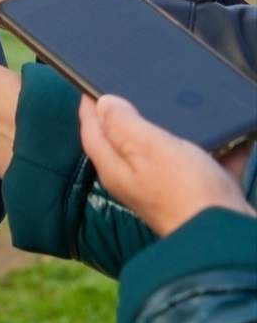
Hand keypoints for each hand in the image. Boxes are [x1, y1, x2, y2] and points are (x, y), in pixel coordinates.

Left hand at [77, 94, 254, 236]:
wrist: (227, 237)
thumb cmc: (185, 194)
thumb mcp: (148, 149)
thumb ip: (124, 124)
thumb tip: (103, 103)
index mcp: (117, 167)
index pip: (92, 130)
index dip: (89, 105)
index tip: (89, 85)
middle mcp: (138, 178)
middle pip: (127, 139)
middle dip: (129, 114)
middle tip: (133, 89)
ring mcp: (169, 187)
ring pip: (171, 149)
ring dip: (180, 129)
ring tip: (186, 106)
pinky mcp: (201, 193)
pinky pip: (211, 161)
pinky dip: (221, 147)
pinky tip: (234, 135)